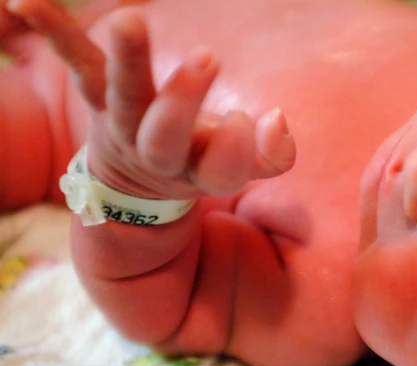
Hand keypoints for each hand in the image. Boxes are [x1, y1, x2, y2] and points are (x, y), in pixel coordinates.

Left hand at [4, 0, 295, 199]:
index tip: (247, 119)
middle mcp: (157, 154)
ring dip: (128, 59)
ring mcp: (124, 123)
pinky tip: (21, 0)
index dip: (235, 148)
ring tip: (130, 20)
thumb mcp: (243, 167)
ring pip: (122, 95)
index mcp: (199, 174)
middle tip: (208, 58)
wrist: (140, 179)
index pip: (221, 170)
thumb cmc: (202, 161)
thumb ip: (272, 153)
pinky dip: (52, 29)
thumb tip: (275, 119)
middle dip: (183, 103)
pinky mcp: (100, 93)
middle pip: (164, 137)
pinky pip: (76, 60)